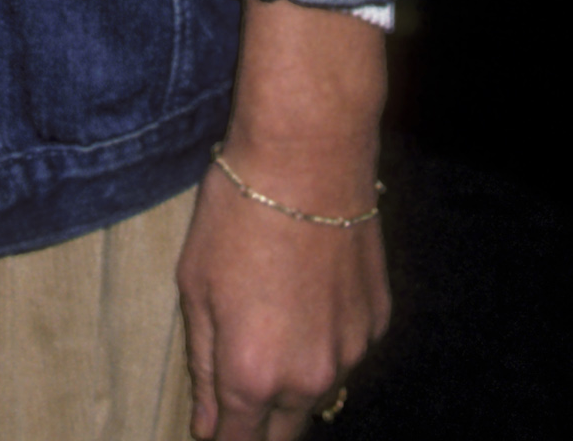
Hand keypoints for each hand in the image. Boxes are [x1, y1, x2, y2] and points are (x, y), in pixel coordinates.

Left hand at [176, 0, 390, 437]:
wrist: (308, 159)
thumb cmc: (237, 214)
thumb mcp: (195, 285)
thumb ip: (203, 364)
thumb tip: (209, 423)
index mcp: (253, 374)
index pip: (238, 439)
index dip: (222, 437)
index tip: (213, 428)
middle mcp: (308, 379)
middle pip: (285, 432)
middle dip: (261, 424)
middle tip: (239, 394)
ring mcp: (351, 354)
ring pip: (318, 392)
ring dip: (294, 380)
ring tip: (271, 320)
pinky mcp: (377, 323)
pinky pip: (346, 352)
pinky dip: (326, 342)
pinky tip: (307, 296)